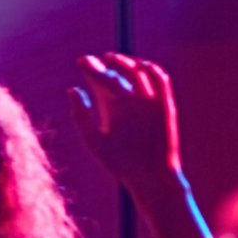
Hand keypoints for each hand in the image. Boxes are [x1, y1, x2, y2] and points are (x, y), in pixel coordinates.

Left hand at [69, 53, 180, 189]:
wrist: (148, 177)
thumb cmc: (120, 163)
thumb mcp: (94, 141)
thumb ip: (81, 117)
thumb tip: (72, 89)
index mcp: (112, 107)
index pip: (101, 79)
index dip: (92, 68)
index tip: (81, 62)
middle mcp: (130, 101)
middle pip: (117, 74)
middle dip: (104, 65)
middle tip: (92, 61)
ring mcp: (148, 102)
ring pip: (140, 72)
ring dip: (127, 62)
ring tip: (113, 59)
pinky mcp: (165, 106)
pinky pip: (162, 82)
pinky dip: (154, 71)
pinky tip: (142, 65)